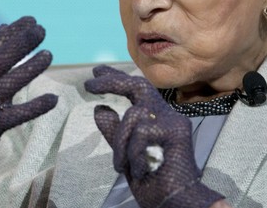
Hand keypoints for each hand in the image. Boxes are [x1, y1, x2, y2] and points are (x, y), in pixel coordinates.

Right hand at [0, 16, 57, 195]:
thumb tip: (4, 27)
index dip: (11, 32)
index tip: (31, 20)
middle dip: (20, 42)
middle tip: (42, 30)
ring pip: (8, 83)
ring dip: (30, 68)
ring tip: (49, 55)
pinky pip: (17, 115)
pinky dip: (35, 106)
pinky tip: (53, 99)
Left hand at [84, 65, 223, 207]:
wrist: (176, 204)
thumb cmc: (154, 182)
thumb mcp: (126, 154)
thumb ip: (115, 131)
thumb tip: (99, 108)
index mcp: (158, 119)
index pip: (137, 90)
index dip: (116, 79)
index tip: (96, 71)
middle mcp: (169, 115)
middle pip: (139, 86)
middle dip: (113, 82)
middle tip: (89, 83)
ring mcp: (175, 122)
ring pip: (133, 116)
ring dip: (120, 144)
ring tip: (122, 166)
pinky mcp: (177, 132)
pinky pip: (141, 133)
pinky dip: (133, 154)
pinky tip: (140, 170)